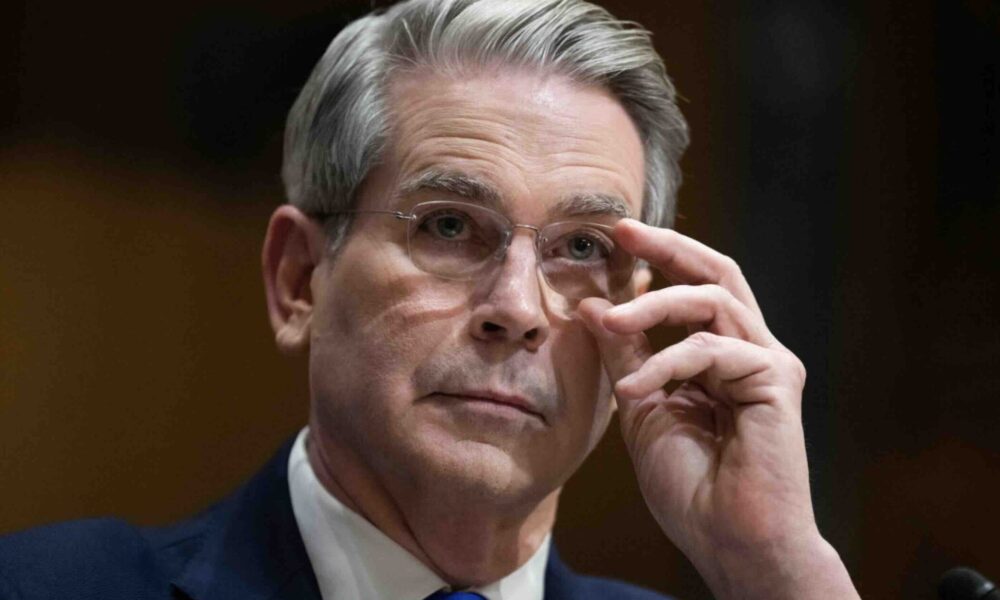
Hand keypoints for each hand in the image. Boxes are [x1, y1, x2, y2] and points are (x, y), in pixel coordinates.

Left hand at [578, 219, 858, 599]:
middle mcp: (750, 351)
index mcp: (722, 357)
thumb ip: (626, 355)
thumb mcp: (642, 407)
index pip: (693, 291)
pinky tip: (636, 393)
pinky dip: (665, 364)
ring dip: (652, 305)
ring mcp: (767, 362)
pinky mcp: (775, 379)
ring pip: (711, 301)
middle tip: (623, 229)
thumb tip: (594, 305)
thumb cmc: (691, 485)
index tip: (614, 240)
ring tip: (610, 321)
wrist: (730, 540)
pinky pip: (710, 349)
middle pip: (717, 274)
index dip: (659, 260)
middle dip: (669, 247)